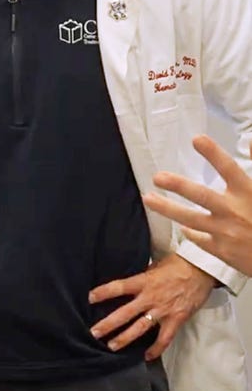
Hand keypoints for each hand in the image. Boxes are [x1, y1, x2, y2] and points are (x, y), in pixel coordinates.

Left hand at [88, 253, 214, 359]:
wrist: (202, 270)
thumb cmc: (178, 264)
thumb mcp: (155, 266)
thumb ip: (142, 277)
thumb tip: (130, 284)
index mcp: (144, 281)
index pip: (119, 287)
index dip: (103, 293)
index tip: (89, 298)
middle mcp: (151, 297)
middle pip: (125, 313)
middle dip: (108, 324)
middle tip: (94, 332)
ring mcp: (163, 310)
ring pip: (140, 328)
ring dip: (125, 338)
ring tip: (112, 346)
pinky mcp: (177, 319)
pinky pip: (165, 338)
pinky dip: (156, 348)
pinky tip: (146, 356)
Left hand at [142, 135, 251, 276]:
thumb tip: (250, 141)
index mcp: (249, 194)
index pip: (229, 169)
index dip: (213, 153)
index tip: (197, 139)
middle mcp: (234, 212)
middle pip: (202, 195)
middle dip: (178, 186)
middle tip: (157, 177)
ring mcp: (226, 232)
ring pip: (190, 218)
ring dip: (167, 208)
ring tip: (148, 199)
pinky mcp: (221, 251)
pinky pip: (198, 238)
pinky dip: (189, 231)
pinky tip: (182, 226)